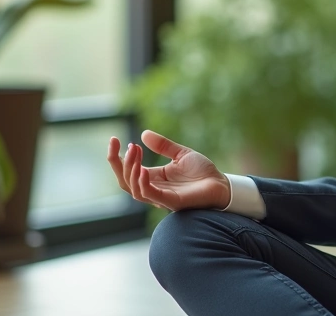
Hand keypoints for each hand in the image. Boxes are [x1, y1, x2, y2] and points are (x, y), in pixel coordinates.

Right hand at [107, 130, 230, 210]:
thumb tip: (143, 134)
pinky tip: (142, 169)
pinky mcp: (171, 202)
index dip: (117, 157)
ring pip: (133, 188)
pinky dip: (143, 183)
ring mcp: (161, 197)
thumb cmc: (202, 172)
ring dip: (130, 169)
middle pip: (124, 181)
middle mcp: (153, 189)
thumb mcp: (180, 154)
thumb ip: (163, 146)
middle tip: (125, 144)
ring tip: (134, 151)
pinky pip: (150, 195)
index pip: (126, 171)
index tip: (113, 139)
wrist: (222, 184)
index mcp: (153, 178)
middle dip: (118, 163)